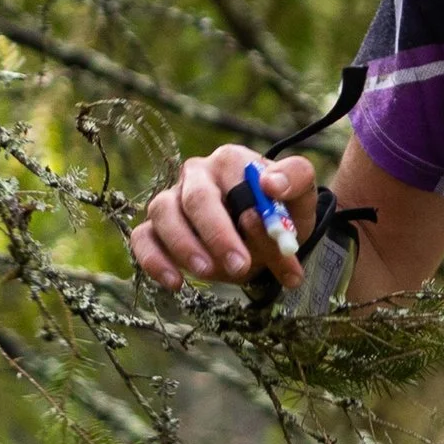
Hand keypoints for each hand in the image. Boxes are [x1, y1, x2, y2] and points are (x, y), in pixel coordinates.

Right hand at [129, 145, 317, 293]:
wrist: (264, 240)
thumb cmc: (279, 213)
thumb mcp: (300, 197)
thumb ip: (295, 182)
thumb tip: (271, 185)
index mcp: (231, 161)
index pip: (233, 176)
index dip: (247, 205)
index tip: (262, 226)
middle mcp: (196, 174)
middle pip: (197, 198)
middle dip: (217, 234)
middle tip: (240, 266)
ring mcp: (171, 200)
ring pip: (163, 213)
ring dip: (185, 245)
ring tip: (207, 272)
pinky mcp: (155, 228)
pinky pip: (143, 238)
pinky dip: (154, 261)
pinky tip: (175, 283)